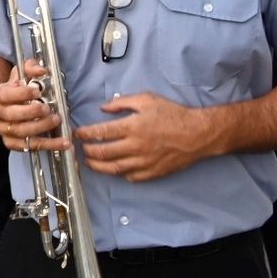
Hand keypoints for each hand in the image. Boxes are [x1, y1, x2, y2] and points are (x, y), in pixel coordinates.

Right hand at [0, 60, 67, 152]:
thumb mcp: (20, 74)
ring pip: (21, 132)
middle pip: (12, 115)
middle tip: (48, 108)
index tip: (37, 91)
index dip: (20, 94)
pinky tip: (63, 142)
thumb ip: (30, 68)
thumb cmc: (16, 90)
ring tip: (56, 120)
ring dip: (40, 127)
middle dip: (32, 112)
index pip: (4, 95)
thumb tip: (42, 70)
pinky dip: (49, 145)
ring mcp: (4, 130)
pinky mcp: (12, 143)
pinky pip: (30, 147)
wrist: (8, 106)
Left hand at [75, 93, 213, 181]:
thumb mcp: (147, 100)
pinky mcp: (153, 172)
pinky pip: (131, 177)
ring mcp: (144, 162)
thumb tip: (103, 107)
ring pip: (114, 169)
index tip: (79, 134)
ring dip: (98, 166)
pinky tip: (114, 169)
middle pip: (103, 153)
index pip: (101, 133)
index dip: (86, 134)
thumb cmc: (173, 114)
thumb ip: (122, 103)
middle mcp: (136, 146)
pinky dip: (120, 174)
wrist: (197, 134)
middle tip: (82, 149)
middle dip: (88, 152)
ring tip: (90, 163)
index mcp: (132, 127)